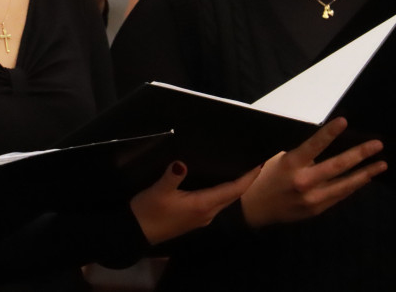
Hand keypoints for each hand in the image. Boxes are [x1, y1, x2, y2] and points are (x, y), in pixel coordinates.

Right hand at [129, 160, 259, 244]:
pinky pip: (216, 203)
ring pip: (225, 201)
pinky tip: (218, 184)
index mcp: (203, 205)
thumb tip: (181, 163)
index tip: (259, 164)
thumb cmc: (148, 211)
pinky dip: (223, 192)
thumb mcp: (159, 191)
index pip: (233, 190)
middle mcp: (207, 213)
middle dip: (245, 181)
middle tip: (252, 163)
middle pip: (232, 196)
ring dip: (235, 188)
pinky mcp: (194, 219)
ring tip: (239, 171)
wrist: (136, 233)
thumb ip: (172, 176)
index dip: (248, 178)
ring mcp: (201, 218)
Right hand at [240, 117, 386, 227]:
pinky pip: (338, 196)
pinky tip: (363, 179)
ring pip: (344, 184)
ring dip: (364, 174)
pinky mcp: (316, 210)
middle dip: (359, 154)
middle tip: (377, 145)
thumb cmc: (260, 177)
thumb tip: (322, 149)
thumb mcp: (275, 161)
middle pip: (337, 166)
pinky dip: (351, 186)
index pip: (314, 145)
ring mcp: (312, 198)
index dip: (329, 133)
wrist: (251, 209)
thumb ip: (299, 157)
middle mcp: (303, 182)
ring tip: (381, 165)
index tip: (344, 121)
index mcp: (290, 164)